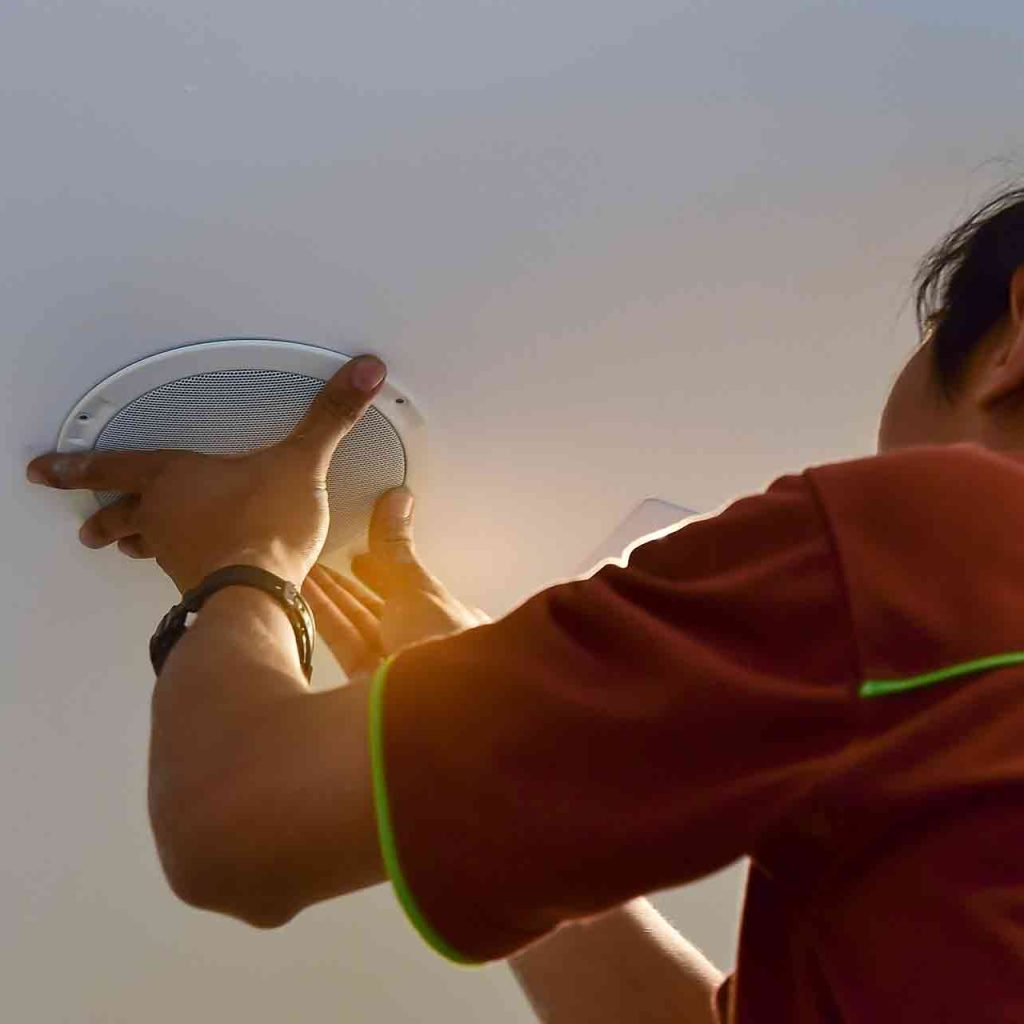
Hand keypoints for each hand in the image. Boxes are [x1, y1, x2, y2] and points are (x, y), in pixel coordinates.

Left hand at [25, 355, 388, 592]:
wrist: (260, 592)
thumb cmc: (265, 525)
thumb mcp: (301, 460)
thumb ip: (331, 415)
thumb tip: (364, 370)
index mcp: (173, 478)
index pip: (111, 467)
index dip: (75, 466)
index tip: (44, 470)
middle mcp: (163, 518)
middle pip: (119, 516)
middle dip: (104, 518)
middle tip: (89, 526)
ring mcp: (175, 556)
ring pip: (143, 547)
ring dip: (133, 543)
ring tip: (127, 547)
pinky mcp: (195, 585)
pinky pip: (176, 573)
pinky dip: (176, 567)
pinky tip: (188, 571)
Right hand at [301, 486, 489, 677]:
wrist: (429, 714)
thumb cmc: (444, 651)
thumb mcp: (420, 587)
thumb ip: (398, 548)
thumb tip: (397, 501)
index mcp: (455, 627)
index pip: (414, 592)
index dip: (386, 572)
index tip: (359, 555)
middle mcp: (426, 652)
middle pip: (381, 611)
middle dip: (352, 585)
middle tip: (324, 560)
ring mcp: (394, 673)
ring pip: (358, 626)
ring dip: (331, 596)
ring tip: (303, 567)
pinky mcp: (362, 691)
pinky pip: (342, 644)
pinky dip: (322, 618)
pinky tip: (300, 594)